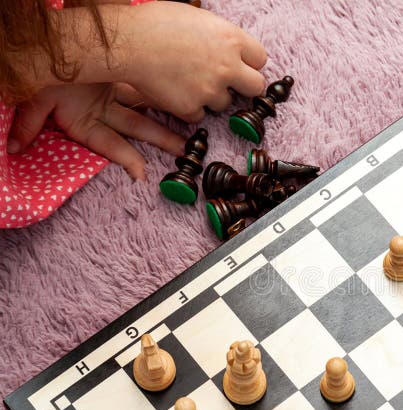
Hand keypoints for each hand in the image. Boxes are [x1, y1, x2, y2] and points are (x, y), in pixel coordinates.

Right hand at [9, 83, 184, 179]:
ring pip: (144, 107)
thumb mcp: (36, 100)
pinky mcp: (118, 75)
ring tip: (192, 132)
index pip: (111, 145)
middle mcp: (102, 111)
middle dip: (162, 140)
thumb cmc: (41, 76)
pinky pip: (142, 86)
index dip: (126, 159)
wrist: (43, 50)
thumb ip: (29, 123)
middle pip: (138, 128)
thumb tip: (14, 146)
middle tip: (186, 152)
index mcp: (84, 123)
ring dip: (167, 119)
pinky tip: (182, 98)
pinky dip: (160, 92)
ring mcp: (112, 94)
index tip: (141, 174)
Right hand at [120, 2, 267, 122]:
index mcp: (231, 39)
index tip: (240, 65)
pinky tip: (174, 91)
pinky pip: (199, 115)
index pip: (260, 59)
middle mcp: (227, 67)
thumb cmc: (156, 23)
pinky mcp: (191, 108)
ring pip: (224, 103)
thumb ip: (220, 37)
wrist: (127, 42)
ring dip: (212, 96)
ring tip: (188, 81)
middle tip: (228, 83)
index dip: (249, 62)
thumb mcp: (198, 19)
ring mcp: (210, 90)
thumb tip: (231, 48)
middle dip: (244, 86)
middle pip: (256, 87)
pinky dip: (189, 108)